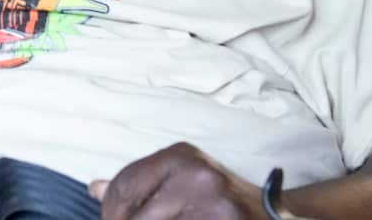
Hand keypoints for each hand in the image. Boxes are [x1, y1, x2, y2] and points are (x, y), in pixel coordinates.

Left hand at [89, 142, 268, 219]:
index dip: (109, 210)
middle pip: (135, 216)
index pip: (125, 186)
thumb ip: (139, 185)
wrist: (277, 216)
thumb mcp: (182, 180)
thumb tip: (94, 188)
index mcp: (180, 157)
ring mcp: (214, 209)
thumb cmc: (220, 199)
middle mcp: (197, 178)